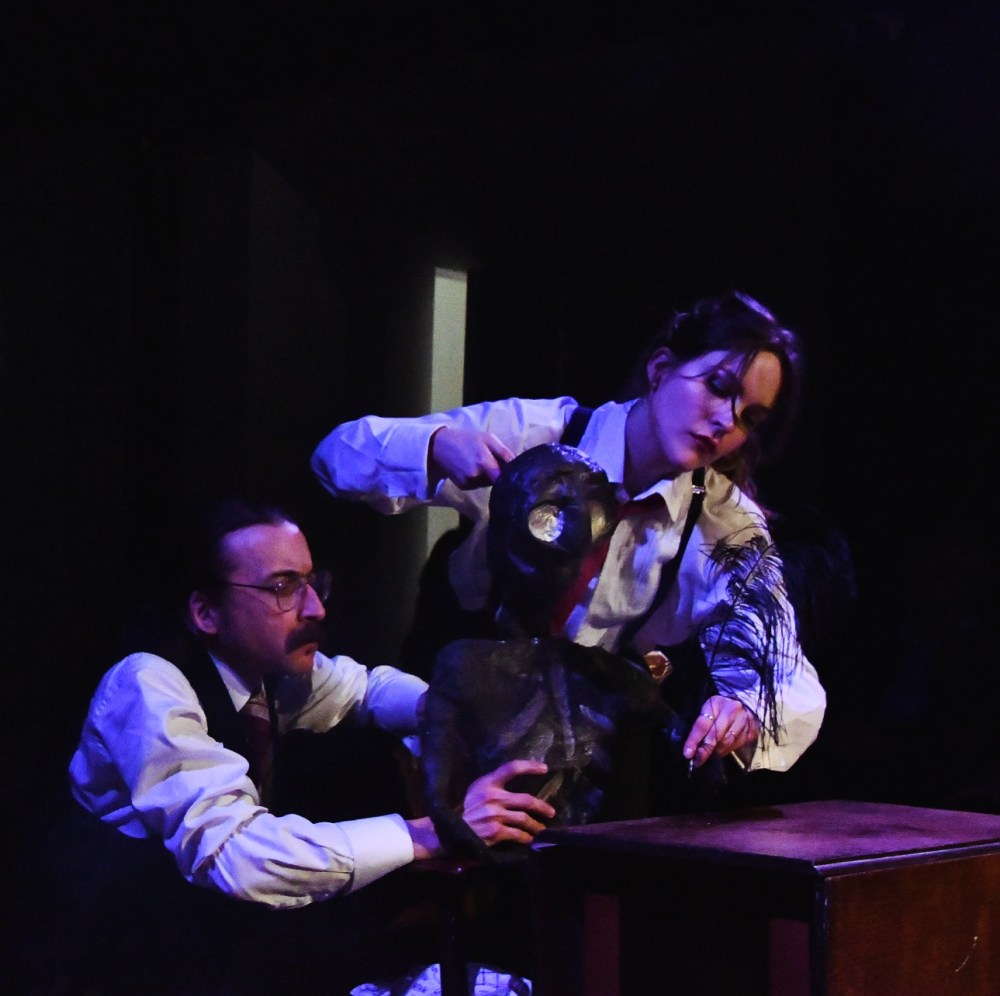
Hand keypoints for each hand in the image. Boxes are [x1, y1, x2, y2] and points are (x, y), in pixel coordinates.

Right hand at [406, 759, 555, 859]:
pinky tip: (529, 840)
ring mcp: (494, 814)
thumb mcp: (476, 792)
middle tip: (550, 812)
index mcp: (486, 782)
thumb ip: (494, 787)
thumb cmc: (467, 811)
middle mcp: (492, 796)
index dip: (530, 767)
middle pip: (525, 799)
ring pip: (524, 818)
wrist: (450, 832)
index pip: (511, 768)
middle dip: (542, 807)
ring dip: (535, 825)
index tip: (544, 768)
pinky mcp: (495, 831)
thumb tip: (519, 789)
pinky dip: (526, 837)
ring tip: (541, 829)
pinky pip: (518, 834)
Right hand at [430, 426, 515, 488]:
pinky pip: (478, 485)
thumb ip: (504, 452)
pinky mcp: (463, 487)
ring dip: (488, 476)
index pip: (504, 478)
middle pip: (496, 481)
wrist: (440, 445)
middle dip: (498, 473)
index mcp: (484, 462)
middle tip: (493, 461)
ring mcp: (469, 483)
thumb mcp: (488, 438)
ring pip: (487, 483)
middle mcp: (476, 476)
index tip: (512, 471)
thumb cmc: (467, 439)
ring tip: (480, 462)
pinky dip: (479, 479)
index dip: (509, 475)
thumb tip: (518, 464)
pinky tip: (472, 468)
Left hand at [683, 695, 759, 768]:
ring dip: (716, 751)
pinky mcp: (752, 731)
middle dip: (705, 751)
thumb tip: (691, 745)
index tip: (687, 753)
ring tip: (709, 754)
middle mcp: (732, 711)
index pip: (702, 724)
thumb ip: (701, 723)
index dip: (694, 740)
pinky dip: (727, 750)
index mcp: (716, 703)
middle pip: (716, 736)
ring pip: (727, 743)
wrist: (744, 701)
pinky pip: (737, 746)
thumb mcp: (708, 708)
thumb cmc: (721, 706)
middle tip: (697, 761)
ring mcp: (744, 721)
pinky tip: (722, 749)